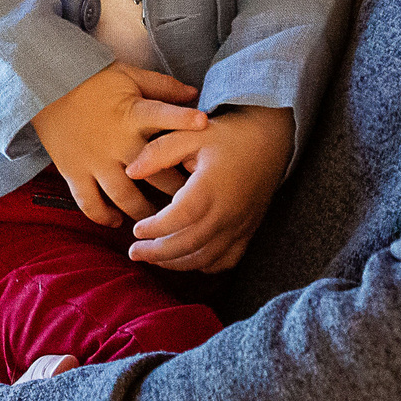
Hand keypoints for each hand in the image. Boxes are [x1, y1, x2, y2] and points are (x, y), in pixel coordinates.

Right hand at [33, 64, 208, 227]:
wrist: (43, 87)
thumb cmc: (91, 80)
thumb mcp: (128, 75)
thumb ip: (162, 86)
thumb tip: (195, 92)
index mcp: (132, 113)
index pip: (163, 115)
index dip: (183, 119)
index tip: (204, 124)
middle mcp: (116, 141)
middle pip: (154, 171)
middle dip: (177, 188)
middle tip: (194, 200)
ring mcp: (94, 161)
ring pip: (125, 196)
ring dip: (145, 210)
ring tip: (160, 219)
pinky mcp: (74, 173)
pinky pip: (90, 204)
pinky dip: (104, 217)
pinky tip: (117, 221)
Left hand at [124, 106, 292, 272]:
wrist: (270, 142)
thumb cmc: (226, 136)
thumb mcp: (190, 134)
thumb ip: (158, 152)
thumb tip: (131, 171)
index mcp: (210, 187)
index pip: (179, 218)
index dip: (155, 228)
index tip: (135, 229)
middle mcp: (227, 211)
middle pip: (189, 244)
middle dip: (157, 253)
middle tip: (134, 252)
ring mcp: (240, 225)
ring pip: (206, 258)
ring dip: (176, 263)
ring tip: (153, 258)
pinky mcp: (248, 231)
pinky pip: (226, 260)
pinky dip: (204, 265)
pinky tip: (186, 259)